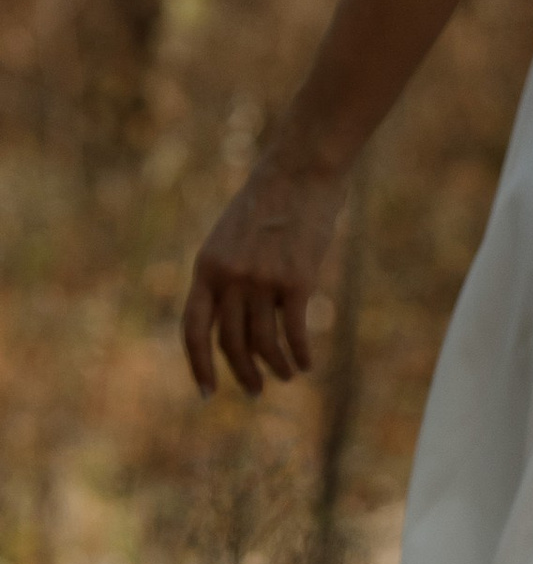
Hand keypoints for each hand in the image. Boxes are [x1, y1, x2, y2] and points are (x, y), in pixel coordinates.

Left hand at [182, 156, 346, 398]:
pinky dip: (300, 354)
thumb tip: (241, 319)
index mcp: (206, 267)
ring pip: (264, 343)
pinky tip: (307, 364)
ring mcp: (261, 280)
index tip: (206, 393)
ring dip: (275, 368)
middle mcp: (229, 278)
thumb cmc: (271, 200)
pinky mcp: (296, 280)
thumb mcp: (232, 235)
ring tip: (286, 377)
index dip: (198, 365)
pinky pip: (295, 332)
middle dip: (243, 374)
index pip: (194, 329)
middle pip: (231, 343)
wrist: (302, 169)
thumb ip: (229, 274)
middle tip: (256, 391)